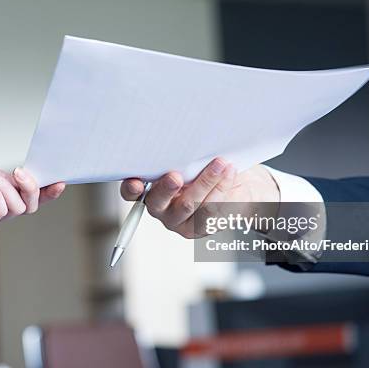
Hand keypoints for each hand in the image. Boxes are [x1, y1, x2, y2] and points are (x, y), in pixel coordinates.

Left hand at [0, 156, 64, 231]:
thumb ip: (5, 180)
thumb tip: (21, 187)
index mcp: (1, 186)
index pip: (30, 190)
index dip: (47, 188)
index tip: (60, 180)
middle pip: (31, 203)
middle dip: (34, 189)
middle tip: (23, 175)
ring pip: (20, 208)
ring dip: (9, 190)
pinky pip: (1, 212)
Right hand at [120, 158, 279, 237]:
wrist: (237, 184)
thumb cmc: (206, 166)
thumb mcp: (190, 156)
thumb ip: (181, 154)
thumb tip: (181, 140)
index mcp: (149, 188)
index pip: (131, 192)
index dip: (131, 188)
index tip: (136, 181)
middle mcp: (160, 207)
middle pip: (157, 202)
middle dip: (166, 188)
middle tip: (175, 176)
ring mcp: (179, 220)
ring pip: (188, 204)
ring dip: (205, 181)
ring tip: (219, 164)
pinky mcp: (200, 227)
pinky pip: (210, 210)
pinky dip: (221, 188)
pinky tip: (228, 173)